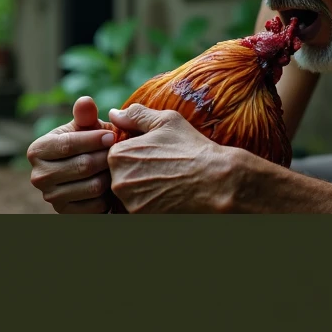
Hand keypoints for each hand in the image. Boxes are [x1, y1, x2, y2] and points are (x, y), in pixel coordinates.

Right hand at [28, 96, 115, 213]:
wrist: (87, 172)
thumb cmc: (87, 142)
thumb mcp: (84, 127)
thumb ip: (85, 115)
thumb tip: (85, 101)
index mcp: (37, 150)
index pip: (68, 144)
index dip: (93, 139)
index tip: (112, 136)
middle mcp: (38, 176)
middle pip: (82, 166)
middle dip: (105, 157)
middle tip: (120, 151)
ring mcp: (50, 197)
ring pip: (93, 186)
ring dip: (110, 175)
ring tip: (117, 165)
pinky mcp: (66, 214)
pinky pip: (96, 205)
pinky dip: (109, 195)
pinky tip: (112, 184)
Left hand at [106, 104, 232, 212]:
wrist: (217, 182)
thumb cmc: (191, 148)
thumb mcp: (166, 122)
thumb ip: (135, 115)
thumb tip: (114, 114)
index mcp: (118, 155)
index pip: (114, 154)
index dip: (133, 153)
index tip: (152, 154)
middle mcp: (118, 181)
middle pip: (119, 175)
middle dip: (135, 172)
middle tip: (160, 169)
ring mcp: (129, 203)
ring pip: (128, 194)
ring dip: (141, 189)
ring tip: (165, 182)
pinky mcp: (142, 218)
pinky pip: (138, 209)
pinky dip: (149, 204)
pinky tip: (167, 195)